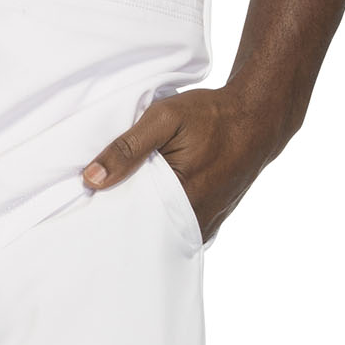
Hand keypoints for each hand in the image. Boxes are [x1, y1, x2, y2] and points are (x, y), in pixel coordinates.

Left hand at [80, 84, 279, 243]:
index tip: (88, 202)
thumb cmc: (211, 116)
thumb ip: (127, 148)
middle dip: (125, 214)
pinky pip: (179, 223)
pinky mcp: (212, 217)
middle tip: (100, 199)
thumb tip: (91, 179)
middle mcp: (196, 221)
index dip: (108, 210)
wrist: (256, 118)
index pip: (132, 221)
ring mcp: (206, 221)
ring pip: (163, 227)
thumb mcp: (164, 118)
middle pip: (147, 228)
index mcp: (182, 201)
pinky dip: (164, 212)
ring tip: (123, 195)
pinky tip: (151, 193)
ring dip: (146, 212)